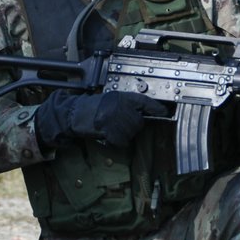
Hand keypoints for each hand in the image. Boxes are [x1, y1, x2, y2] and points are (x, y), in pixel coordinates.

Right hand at [35, 90, 169, 148]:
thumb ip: (126, 104)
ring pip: (131, 133)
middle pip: (139, 122)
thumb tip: (142, 112)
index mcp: (122, 97)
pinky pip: (122, 142)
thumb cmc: (91, 107)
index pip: (145, 102)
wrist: (75, 115)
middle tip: (118, 122)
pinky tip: (107, 134)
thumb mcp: (111, 100)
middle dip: (132, 125)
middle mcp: (122, 107)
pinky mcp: (113, 133)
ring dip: (124, 133)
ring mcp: (118, 121)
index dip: (156, 108)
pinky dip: (116, 141)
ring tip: (110, 127)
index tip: (164, 112)